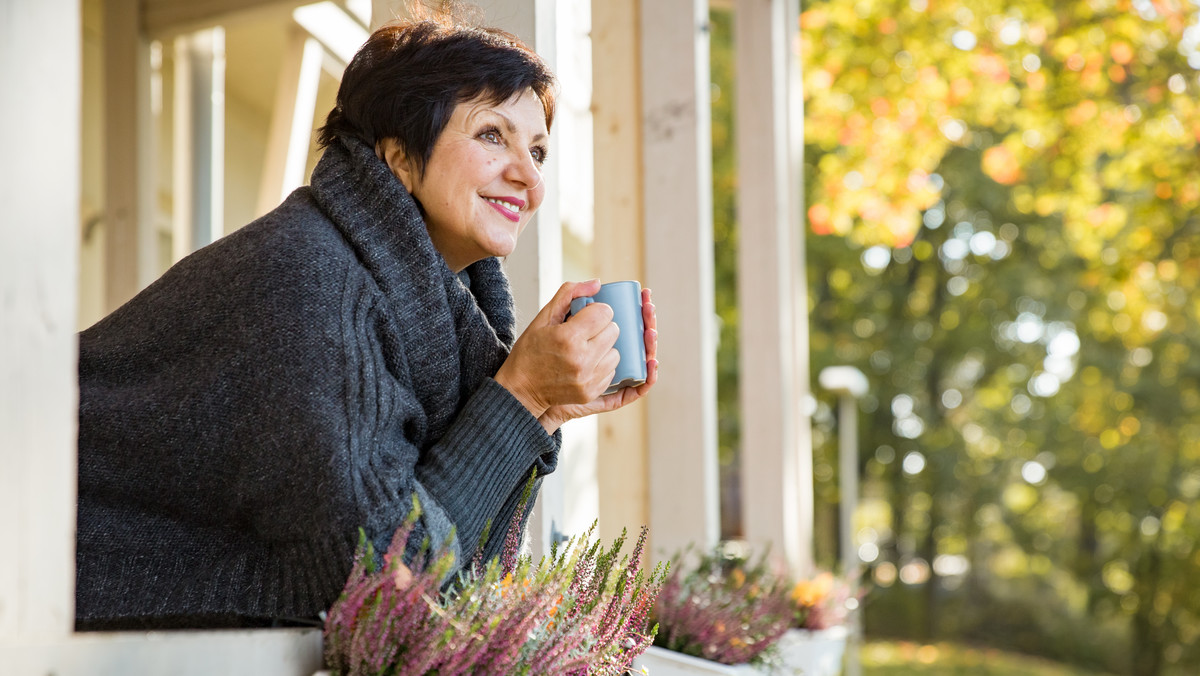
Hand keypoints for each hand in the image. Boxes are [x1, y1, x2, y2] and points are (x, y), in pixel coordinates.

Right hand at [536, 287, 658, 433]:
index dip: (599, 310)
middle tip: (589, 330)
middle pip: (614, 331)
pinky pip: (613, 371)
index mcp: (569, 337)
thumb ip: (569, 295)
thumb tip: (598, 283)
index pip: (604, 313)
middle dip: (605, 327)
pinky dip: (606, 364)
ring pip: (617, 352)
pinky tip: (592, 361)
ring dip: (608, 347)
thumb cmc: (530, 351)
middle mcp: (582, 359)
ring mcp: (588, 378)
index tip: (589, 314)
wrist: (520, 389)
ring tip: (589, 347)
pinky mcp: (592, 392)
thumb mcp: (543, 318)